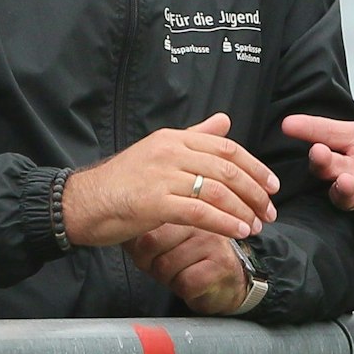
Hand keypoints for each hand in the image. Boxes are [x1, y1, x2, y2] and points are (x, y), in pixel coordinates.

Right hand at [63, 113, 279, 247]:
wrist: (81, 203)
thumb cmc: (121, 182)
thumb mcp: (158, 151)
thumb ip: (194, 137)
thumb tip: (225, 121)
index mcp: (174, 138)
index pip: (226, 148)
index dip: (255, 167)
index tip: (272, 185)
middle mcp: (170, 152)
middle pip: (227, 168)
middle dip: (255, 192)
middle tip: (269, 211)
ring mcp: (162, 176)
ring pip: (217, 190)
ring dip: (243, 210)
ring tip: (257, 226)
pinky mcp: (154, 202)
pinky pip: (200, 211)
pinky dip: (224, 223)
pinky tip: (237, 233)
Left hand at [125, 224, 248, 314]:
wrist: (226, 283)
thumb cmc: (191, 260)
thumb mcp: (163, 239)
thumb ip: (142, 229)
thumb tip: (115, 229)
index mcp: (182, 208)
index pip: (144, 226)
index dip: (140, 249)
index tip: (151, 254)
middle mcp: (199, 220)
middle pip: (151, 245)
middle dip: (151, 264)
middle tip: (166, 265)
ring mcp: (213, 241)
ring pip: (166, 265)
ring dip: (168, 278)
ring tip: (181, 272)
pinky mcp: (222, 265)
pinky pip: (185, 282)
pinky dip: (183, 289)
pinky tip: (193, 282)